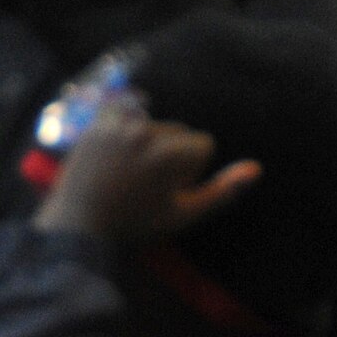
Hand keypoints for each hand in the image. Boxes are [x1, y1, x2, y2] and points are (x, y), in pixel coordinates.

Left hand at [34, 99, 260, 241]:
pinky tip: (117, 151)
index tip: (169, 189)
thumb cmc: (137, 224)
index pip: (204, 145)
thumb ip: (223, 192)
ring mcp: (118, 127)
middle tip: (146, 183)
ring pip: (154, 123)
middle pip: (179, 132)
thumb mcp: (185, 214)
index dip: (191, 170)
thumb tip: (256, 168)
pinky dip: (126, 125)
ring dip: (149, 142)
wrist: (80, 225)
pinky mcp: (96, 125)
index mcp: (172, 155)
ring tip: (128, 172)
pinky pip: (124, 111)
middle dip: (171, 154)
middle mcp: (147, 134)